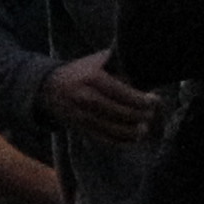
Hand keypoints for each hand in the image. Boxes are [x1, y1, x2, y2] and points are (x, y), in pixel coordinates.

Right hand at [40, 54, 156, 142]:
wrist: (49, 88)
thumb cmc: (81, 72)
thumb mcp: (97, 62)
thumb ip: (119, 66)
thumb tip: (144, 75)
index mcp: (91, 78)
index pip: (119, 92)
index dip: (139, 99)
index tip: (154, 100)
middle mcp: (84, 98)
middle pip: (116, 111)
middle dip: (137, 115)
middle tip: (152, 115)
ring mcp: (81, 115)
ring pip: (109, 128)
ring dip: (130, 132)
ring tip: (145, 130)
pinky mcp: (80, 128)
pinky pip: (102, 138)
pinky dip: (120, 141)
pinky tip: (133, 139)